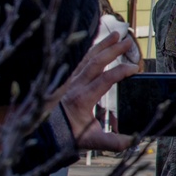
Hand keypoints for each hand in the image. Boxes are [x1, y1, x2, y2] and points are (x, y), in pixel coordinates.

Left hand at [61, 32, 139, 148]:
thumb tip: (132, 141)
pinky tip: (98, 43)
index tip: (135, 68)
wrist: (40, 132)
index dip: (121, 71)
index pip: (105, 79)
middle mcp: (74, 85)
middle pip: (96, 62)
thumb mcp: (89, 141)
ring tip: (116, 34)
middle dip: (113, 50)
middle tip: (128, 40)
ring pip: (87, 57)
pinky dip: (90, 49)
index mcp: (82, 99)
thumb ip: (111, 142)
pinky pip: (79, 60)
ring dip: (102, 45)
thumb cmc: (65, 134)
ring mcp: (69, 80)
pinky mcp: (66, 79)